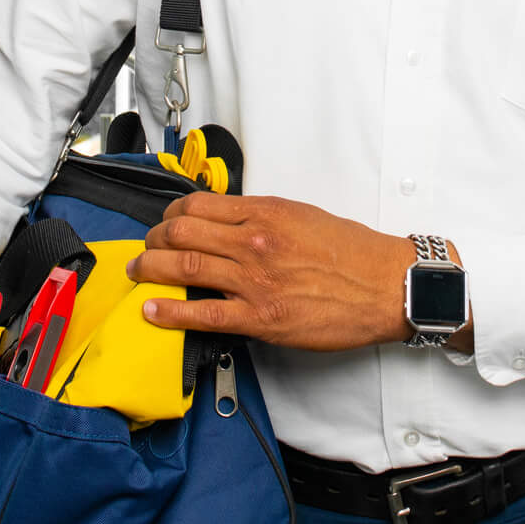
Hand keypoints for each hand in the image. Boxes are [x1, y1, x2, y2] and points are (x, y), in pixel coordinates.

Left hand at [129, 192, 439, 351]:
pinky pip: (202, 315)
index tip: (165, 224)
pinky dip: (169, 313)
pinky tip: (152, 311)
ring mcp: (254, 280)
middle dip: (152, 241)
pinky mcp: (260, 318)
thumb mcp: (304, 216)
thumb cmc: (353, 254)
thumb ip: (264, 217)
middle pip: (180, 233)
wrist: (386, 286)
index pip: (197, 205)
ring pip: (182, 268)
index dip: (170, 215)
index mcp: (265, 213)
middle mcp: (253, 242)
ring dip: (150, 270)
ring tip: (139, 274)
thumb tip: (230, 221)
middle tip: (145, 250)